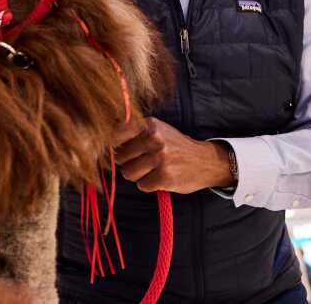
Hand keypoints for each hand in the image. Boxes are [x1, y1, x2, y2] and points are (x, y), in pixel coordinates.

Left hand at [111, 117, 233, 193]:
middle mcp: (154, 139)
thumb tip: (104, 142)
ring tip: (151, 170)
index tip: (115, 150)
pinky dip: (149, 184)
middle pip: (120, 157)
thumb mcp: (157, 131)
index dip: (113, 144)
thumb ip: (134, 133)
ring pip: (128, 173)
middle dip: (127, 162)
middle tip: (142, 162)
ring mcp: (160, 159)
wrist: (206, 161)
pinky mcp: (164, 177)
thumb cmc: (176, 146)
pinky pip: (142, 185)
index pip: (117, 134)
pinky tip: (161, 177)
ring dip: (137, 175)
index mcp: (150, 125)